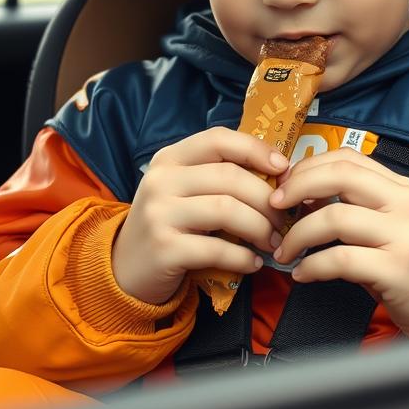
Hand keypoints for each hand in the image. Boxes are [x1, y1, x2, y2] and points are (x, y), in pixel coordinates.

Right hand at [111, 127, 287, 304]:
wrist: (125, 269)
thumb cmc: (169, 225)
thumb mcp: (184, 190)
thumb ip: (219, 177)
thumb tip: (278, 176)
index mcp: (170, 158)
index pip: (219, 139)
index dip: (255, 149)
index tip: (283, 168)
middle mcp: (161, 180)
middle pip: (229, 177)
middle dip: (266, 200)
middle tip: (283, 219)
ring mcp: (159, 213)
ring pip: (227, 210)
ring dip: (260, 228)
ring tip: (272, 242)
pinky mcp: (164, 249)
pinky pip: (217, 249)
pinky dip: (243, 258)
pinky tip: (253, 263)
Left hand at [270, 147, 408, 336]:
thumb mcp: (388, 225)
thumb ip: (354, 204)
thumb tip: (300, 192)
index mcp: (402, 187)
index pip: (347, 158)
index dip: (309, 166)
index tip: (284, 184)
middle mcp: (406, 204)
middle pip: (340, 176)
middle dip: (297, 187)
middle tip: (274, 206)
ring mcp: (404, 236)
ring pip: (335, 218)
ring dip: (297, 235)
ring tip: (284, 250)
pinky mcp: (397, 270)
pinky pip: (340, 259)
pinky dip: (312, 266)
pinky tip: (302, 274)